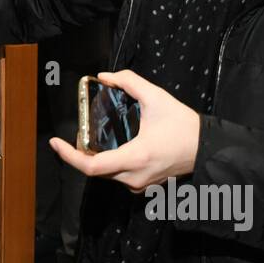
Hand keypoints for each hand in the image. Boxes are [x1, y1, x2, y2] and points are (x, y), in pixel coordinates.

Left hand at [48, 70, 200, 190]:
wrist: (207, 147)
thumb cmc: (184, 126)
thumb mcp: (156, 97)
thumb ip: (129, 82)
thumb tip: (105, 76)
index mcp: (134, 158)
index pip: (91, 166)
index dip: (68, 156)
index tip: (55, 142)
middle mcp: (134, 177)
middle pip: (96, 170)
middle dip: (80, 153)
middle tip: (73, 135)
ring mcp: (139, 185)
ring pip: (106, 174)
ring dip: (96, 158)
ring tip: (91, 138)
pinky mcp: (144, 186)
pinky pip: (118, 176)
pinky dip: (109, 162)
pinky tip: (111, 146)